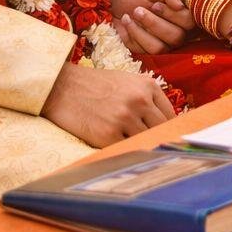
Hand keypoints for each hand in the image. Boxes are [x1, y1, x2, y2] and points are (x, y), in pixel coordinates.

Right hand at [41, 63, 174, 145]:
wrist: (61, 87)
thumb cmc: (94, 85)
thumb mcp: (127, 81)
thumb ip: (147, 97)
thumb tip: (167, 122)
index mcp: (148, 85)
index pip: (170, 115)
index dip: (168, 128)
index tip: (165, 136)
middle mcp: (140, 100)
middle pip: (161, 129)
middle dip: (156, 137)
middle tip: (150, 145)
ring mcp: (125, 118)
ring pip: (145, 140)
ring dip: (138, 144)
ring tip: (129, 143)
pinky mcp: (108, 135)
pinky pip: (125, 148)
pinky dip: (122, 149)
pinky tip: (114, 144)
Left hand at [111, 0, 195, 53]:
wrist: (119, 3)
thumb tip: (180, 5)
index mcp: (184, 16)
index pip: (189, 22)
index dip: (173, 15)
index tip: (155, 4)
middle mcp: (178, 33)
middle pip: (176, 37)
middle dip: (153, 23)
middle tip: (138, 10)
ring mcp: (163, 45)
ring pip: (159, 48)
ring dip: (141, 31)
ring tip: (130, 15)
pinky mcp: (146, 52)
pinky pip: (142, 51)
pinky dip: (131, 34)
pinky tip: (126, 22)